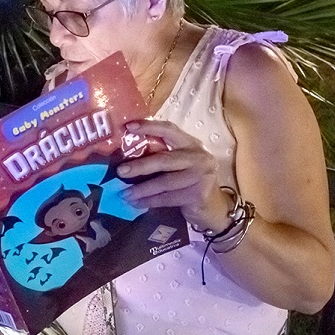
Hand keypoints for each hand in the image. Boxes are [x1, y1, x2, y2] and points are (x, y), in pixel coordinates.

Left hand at [115, 120, 231, 231]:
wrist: (214, 208)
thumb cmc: (190, 183)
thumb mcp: (180, 165)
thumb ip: (162, 157)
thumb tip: (126, 159)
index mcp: (191, 144)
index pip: (169, 130)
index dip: (149, 127)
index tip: (128, 127)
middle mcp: (199, 156)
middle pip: (163, 159)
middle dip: (139, 166)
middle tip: (120, 171)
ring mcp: (201, 175)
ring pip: (164, 182)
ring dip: (141, 189)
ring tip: (124, 194)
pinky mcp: (198, 194)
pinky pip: (167, 198)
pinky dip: (149, 201)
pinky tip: (136, 203)